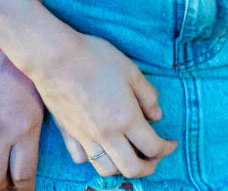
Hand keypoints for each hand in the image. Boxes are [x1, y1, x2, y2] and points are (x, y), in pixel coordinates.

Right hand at [19, 28, 176, 179]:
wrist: (55, 58)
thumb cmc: (96, 59)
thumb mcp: (132, 71)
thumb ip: (148, 96)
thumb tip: (157, 116)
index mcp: (126, 119)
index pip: (152, 147)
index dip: (167, 149)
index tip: (172, 144)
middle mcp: (106, 134)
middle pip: (131, 168)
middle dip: (148, 168)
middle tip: (155, 158)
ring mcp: (85, 137)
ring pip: (105, 169)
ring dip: (121, 168)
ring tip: (129, 155)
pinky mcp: (67, 134)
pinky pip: (81, 158)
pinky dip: (93, 159)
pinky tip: (100, 147)